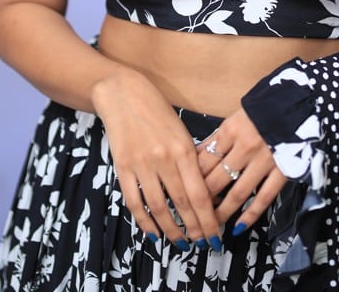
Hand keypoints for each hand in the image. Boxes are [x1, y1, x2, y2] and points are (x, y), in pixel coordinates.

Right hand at [92, 70, 221, 247]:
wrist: (123, 93)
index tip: (216, 235)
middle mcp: (164, 159)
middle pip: (182, 204)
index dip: (208, 220)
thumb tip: (204, 192)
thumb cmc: (157, 110)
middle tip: (204, 245)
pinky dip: (144, 222)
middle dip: (195, 229)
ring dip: (171, 231)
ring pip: (159, 208)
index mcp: (184, 148)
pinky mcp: (122, 167)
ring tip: (181, 243)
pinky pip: (134, 202)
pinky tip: (154, 233)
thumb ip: (190, 159)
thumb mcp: (181, 131)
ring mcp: (141, 164)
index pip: (200, 194)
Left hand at [196, 107, 287, 231]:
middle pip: (217, 180)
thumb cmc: (263, 109)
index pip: (204, 161)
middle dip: (204, 199)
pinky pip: (264, 198)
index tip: (186, 192)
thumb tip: (195, 156)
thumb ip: (217, 138)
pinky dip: (250, 216)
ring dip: (222, 212)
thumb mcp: (235, 117)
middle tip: (195, 212)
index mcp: (230, 131)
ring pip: (238, 194)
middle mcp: (245, 147)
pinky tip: (238, 226)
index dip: (192, 180)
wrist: (297, 102)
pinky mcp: (282, 171)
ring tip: (212, 224)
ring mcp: (264, 161)